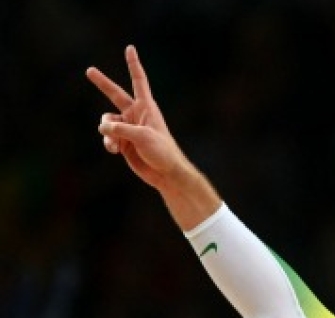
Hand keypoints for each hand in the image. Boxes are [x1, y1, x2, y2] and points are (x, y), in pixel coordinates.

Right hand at [86, 45, 191, 191]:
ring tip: (116, 143)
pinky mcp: (122, 142)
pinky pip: (107, 137)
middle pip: (115, 95)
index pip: (138, 81)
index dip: (133, 64)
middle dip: (102, 83)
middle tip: (89, 70)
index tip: (129, 48)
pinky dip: (108, 143)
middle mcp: (136, 114)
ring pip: (106, 122)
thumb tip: (103, 126)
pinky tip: (115, 150)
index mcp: (146, 107)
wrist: (165, 173)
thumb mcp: (143, 137)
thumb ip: (121, 129)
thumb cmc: (162, 151)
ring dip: (107, 132)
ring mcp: (128, 128)